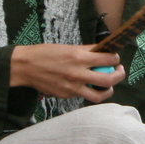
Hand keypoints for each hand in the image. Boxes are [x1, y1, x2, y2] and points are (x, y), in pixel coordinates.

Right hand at [9, 44, 123, 102]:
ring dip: (108, 90)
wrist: (24, 67)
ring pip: (99, 95)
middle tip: (119, 70)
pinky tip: (88, 85)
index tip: (114, 57)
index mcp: (78, 57)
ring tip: (109, 85)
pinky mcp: (66, 95)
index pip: (107, 59)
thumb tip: (102, 51)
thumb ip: (86, 51)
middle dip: (119, 75)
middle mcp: (77, 73)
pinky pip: (83, 96)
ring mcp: (72, 87)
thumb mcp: (67, 47)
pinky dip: (89, 91)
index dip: (115, 58)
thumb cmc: (45, 54)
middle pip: (108, 79)